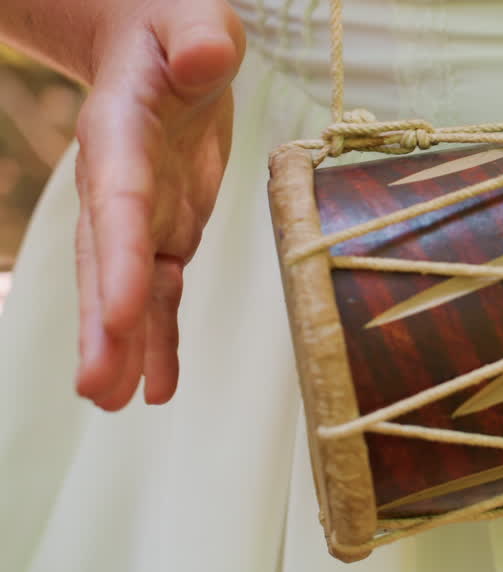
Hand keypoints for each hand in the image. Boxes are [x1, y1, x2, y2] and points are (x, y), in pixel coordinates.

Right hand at [74, 0, 243, 409]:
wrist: (157, 45)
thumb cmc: (178, 29)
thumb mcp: (196, 22)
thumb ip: (198, 38)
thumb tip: (205, 55)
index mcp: (123, 135)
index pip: (120, 202)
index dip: (121, 257)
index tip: (123, 311)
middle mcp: (122, 185)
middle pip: (109, 262)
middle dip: (106, 326)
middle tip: (98, 388)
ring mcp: (142, 215)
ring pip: (130, 289)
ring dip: (126, 348)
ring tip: (115, 402)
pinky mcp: (166, 232)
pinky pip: (163, 293)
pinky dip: (161, 339)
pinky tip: (158, 387)